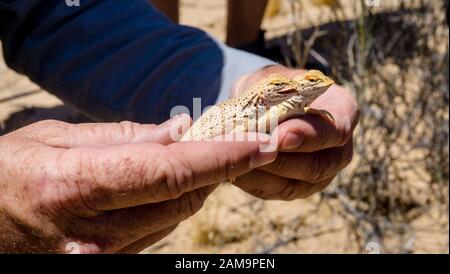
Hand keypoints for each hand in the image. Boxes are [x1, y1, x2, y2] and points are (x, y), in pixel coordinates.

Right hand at [0, 116, 275, 252]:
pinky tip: (157, 187)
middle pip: (183, 199)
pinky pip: (156, 233)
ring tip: (188, 158)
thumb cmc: (7, 174)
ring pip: (174, 218)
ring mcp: (101, 256)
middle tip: (231, 141)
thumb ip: (121, 137)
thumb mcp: (52, 138)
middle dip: (215, 169)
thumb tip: (179, 132)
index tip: (260, 144)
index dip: (223, 158)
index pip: (172, 171)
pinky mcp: (107, 266)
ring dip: (193, 186)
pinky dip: (168, 207)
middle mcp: (93, 232)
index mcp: (76, 186)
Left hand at [231, 65, 359, 199]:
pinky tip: (232, 170)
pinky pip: (275, 193)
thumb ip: (271, 94)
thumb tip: (259, 114)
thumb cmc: (274, 87)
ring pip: (294, 185)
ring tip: (234, 161)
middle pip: (317, 166)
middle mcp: (339, 149)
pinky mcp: (296, 189)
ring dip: (262, 174)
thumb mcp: (273, 80)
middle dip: (280, 161)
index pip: (335, 131)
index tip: (279, 136)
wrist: (266, 106)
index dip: (308, 136)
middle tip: (250, 152)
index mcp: (343, 112)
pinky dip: (252, 183)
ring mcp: (320, 175)